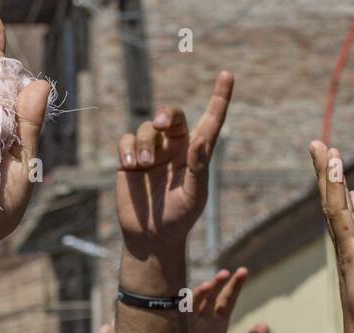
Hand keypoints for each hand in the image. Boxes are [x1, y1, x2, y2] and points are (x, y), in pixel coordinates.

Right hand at [116, 72, 232, 287]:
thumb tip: (201, 140)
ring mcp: (151, 152)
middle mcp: (175, 147)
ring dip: (144, 141)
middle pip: (172, 115)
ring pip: (146, 128)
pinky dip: (127, 147)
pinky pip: (126, 140)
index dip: (220, 97)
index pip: (211, 120)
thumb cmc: (178, 218)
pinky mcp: (129, 160)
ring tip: (142, 163)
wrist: (151, 237)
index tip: (228, 74)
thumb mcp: (193, 196)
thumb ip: (198, 168)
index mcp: (196, 153)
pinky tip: (130, 164)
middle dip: (165, 113)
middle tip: (159, 123)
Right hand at [190, 268, 267, 332]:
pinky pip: (178, 315)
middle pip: (211, 297)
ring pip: (194, 303)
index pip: (227, 301)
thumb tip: (265, 325)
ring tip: (211, 284)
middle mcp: (202, 323)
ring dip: (202, 292)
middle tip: (227, 273)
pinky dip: (184, 305)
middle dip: (218, 284)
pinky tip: (191, 297)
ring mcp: (188, 327)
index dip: (234, 286)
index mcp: (217, 327)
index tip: (243, 271)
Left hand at [309, 141, 353, 332]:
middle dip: (327, 174)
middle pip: (334, 206)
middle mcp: (348, 253)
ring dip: (339, 188)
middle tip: (319, 145)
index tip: (325, 149)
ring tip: (335, 164)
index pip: (337, 209)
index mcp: (352, 254)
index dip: (332, 178)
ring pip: (343, 216)